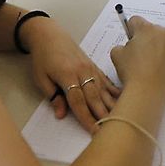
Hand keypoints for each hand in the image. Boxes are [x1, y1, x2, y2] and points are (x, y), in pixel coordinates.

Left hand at [24, 16, 120, 133]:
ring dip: (111, 105)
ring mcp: (91, 68)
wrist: (49, 35)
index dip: (86, 117)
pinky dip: (115, 92)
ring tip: (120, 119)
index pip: (78, 101)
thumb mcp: (41, 78)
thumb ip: (53, 96)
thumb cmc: (43, 57)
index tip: (93, 131)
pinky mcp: (94, 67)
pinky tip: (123, 100)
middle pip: (94, 97)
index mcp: (67, 75)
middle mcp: (82, 71)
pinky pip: (106, 81)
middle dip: (102, 115)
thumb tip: (61, 114)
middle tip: (111, 130)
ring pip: (104, 90)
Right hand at [110, 16, 164, 98]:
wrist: (147, 92)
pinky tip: (151, 69)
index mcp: (148, 29)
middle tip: (134, 54)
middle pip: (149, 30)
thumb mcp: (116, 54)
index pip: (135, 20)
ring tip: (143, 64)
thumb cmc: (132, 71)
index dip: (129, 29)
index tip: (128, 39)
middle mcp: (163, 34)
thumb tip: (127, 48)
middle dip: (142, 39)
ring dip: (152, 48)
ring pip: (159, 42)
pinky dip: (159, 58)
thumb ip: (121, 45)